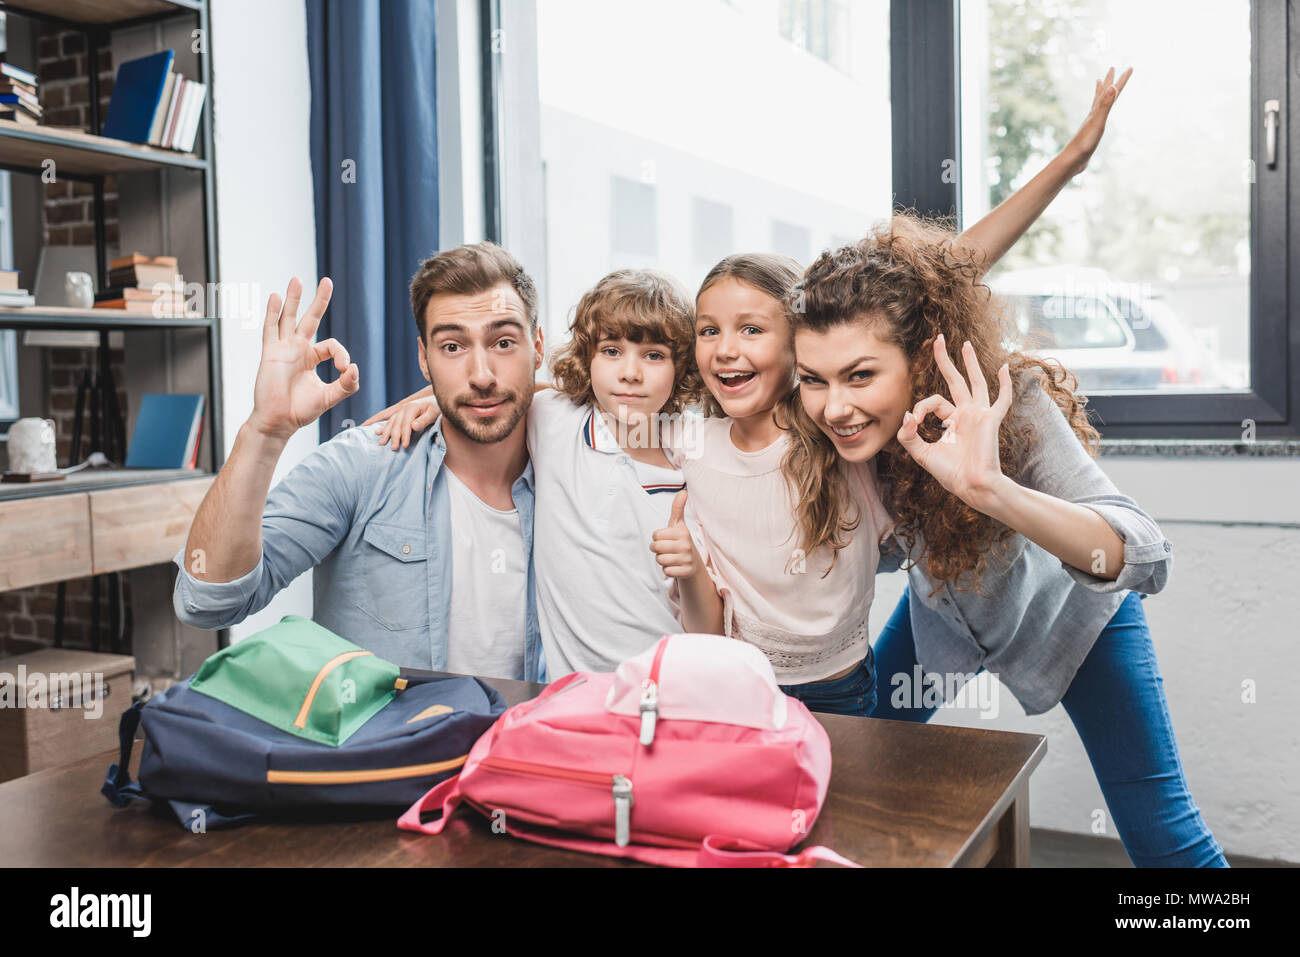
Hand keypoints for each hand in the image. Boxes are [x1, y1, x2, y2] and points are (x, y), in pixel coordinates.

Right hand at [249, 277, 357, 440]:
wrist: (278, 422)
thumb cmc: (300, 411)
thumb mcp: (330, 397)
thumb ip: (347, 385)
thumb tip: (355, 367)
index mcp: (312, 358)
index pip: (332, 345)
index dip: (342, 354)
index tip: (346, 368)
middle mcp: (298, 350)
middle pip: (310, 319)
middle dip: (319, 300)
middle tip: (327, 281)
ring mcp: (283, 349)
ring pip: (289, 318)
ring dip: (293, 299)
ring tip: (297, 280)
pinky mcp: (271, 353)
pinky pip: (271, 329)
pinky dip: (273, 313)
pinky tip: (276, 297)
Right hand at [375, 397, 438, 449]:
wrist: (436, 401)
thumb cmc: (437, 408)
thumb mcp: (433, 413)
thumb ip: (424, 420)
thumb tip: (413, 426)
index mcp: (412, 408)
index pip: (406, 424)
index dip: (405, 435)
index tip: (404, 446)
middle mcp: (404, 409)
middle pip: (396, 424)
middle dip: (394, 437)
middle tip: (394, 449)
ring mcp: (401, 411)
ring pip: (391, 423)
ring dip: (386, 433)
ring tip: (381, 443)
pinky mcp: (400, 414)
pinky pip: (390, 421)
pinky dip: (384, 427)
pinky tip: (377, 433)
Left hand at [650, 490, 699, 578]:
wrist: (693, 564)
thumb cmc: (681, 542)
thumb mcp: (679, 525)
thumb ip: (677, 508)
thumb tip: (683, 491)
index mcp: (682, 532)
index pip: (655, 535)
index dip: (657, 538)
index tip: (666, 539)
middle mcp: (686, 545)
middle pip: (656, 547)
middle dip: (657, 550)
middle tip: (667, 549)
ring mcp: (687, 559)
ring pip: (660, 560)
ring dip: (662, 560)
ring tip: (671, 558)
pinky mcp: (686, 572)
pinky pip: (667, 571)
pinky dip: (668, 570)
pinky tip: (675, 566)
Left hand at [896, 335, 1013, 510]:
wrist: (972, 486)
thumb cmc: (951, 474)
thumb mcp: (922, 454)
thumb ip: (909, 436)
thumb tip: (907, 415)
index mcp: (951, 421)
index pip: (932, 402)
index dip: (920, 408)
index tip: (914, 422)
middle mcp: (966, 414)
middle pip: (955, 380)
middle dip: (946, 360)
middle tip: (939, 339)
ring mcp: (980, 415)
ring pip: (976, 382)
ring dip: (970, 362)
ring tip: (965, 344)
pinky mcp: (990, 419)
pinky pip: (1001, 399)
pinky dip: (1004, 384)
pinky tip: (1004, 367)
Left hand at [1063, 66, 1131, 176]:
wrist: (1071, 161)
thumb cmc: (1084, 143)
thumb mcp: (1098, 122)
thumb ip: (1105, 105)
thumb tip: (1112, 86)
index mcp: (1097, 111)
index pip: (1112, 91)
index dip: (1122, 79)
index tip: (1130, 67)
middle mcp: (1093, 114)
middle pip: (1103, 93)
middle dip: (1109, 80)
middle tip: (1112, 68)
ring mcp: (1091, 122)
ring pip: (1098, 102)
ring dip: (1101, 92)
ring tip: (1100, 83)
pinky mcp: (1089, 132)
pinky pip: (1096, 115)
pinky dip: (1098, 109)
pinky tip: (1096, 112)